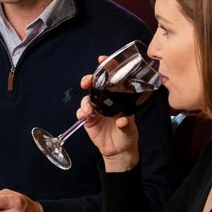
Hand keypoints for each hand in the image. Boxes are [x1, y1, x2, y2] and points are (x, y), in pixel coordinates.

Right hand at [80, 57, 139, 172]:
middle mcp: (106, 102)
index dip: (106, 69)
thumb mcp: (130, 130)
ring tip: (88, 109)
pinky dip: (81, 112)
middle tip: (87, 82)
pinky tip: (85, 115)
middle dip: (89, 80)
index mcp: (118, 100)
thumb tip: (122, 121)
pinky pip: (81, 112)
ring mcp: (96, 110)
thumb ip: (126, 125)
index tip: (102, 60)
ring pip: (87, 98)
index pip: (111, 81)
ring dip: (85, 100)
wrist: (119, 152)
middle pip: (95, 86)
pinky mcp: (88, 120)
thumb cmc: (127, 136)